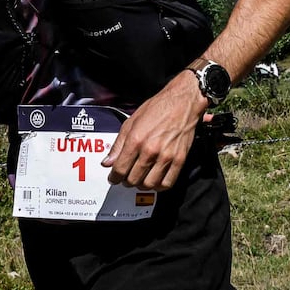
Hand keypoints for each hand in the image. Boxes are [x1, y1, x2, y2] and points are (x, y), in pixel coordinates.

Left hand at [102, 72, 204, 191]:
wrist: (182, 103)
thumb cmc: (157, 108)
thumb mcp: (131, 122)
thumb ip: (118, 144)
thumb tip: (107, 162)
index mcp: (136, 140)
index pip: (120, 169)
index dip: (114, 177)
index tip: (114, 178)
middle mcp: (150, 150)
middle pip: (133, 179)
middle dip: (126, 181)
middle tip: (126, 177)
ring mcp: (166, 157)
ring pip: (148, 184)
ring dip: (141, 185)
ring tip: (139, 179)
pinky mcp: (179, 160)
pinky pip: (167, 183)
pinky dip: (158, 186)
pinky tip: (154, 181)